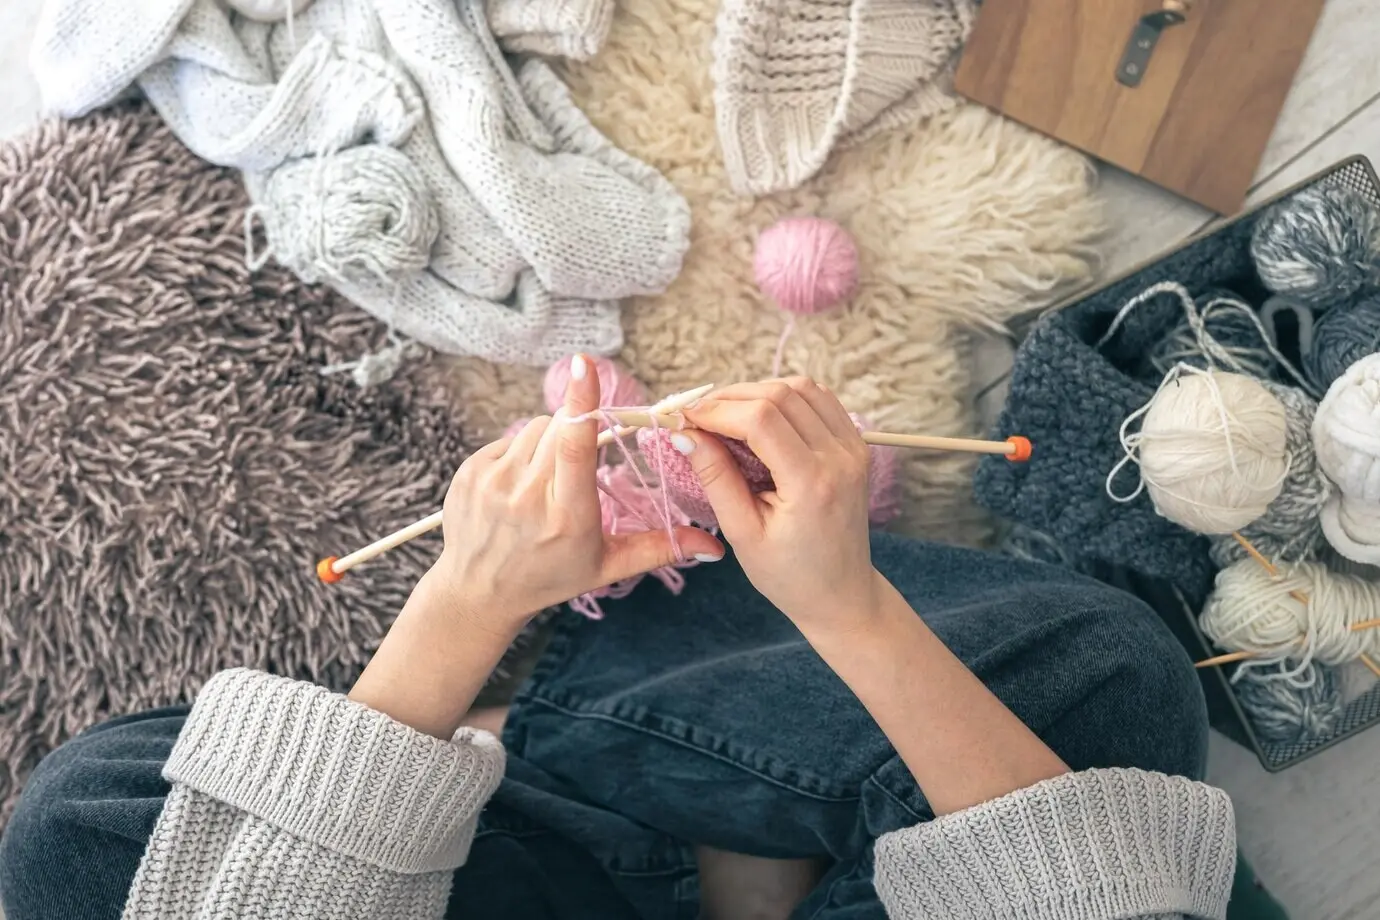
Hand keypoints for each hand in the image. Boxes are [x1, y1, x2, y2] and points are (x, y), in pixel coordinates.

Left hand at [431, 354, 723, 636]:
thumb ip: (660, 548)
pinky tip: (521, 484)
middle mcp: (526, 496)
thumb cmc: (549, 577)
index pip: (575, 446)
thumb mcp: (607, 566)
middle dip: (577, 430)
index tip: (583, 365)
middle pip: (561, 428)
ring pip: (535, 428)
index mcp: (566, 516)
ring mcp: (492, 482)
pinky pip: (509, 439)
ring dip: (551, 440)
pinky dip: (523, 452)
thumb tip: (714, 548)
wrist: (478, 592)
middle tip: (580, 462)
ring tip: (549, 480)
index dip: (582, 403)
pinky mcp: (469, 472)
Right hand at [678, 378, 877, 635]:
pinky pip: (820, 400)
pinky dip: (785, 398)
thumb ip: (716, 477)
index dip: (716, 410)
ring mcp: (854, 448)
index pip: (760, 419)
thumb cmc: (788, 574)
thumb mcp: (742, 533)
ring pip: (802, 387)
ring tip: (725, 415)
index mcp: (811, 484)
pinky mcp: (856, 446)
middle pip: (780, 394)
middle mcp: (840, 458)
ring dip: (758, 391)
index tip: (684, 419)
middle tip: (697, 416)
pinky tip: (760, 417)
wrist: (841, 594)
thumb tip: (684, 434)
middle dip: (731, 397)